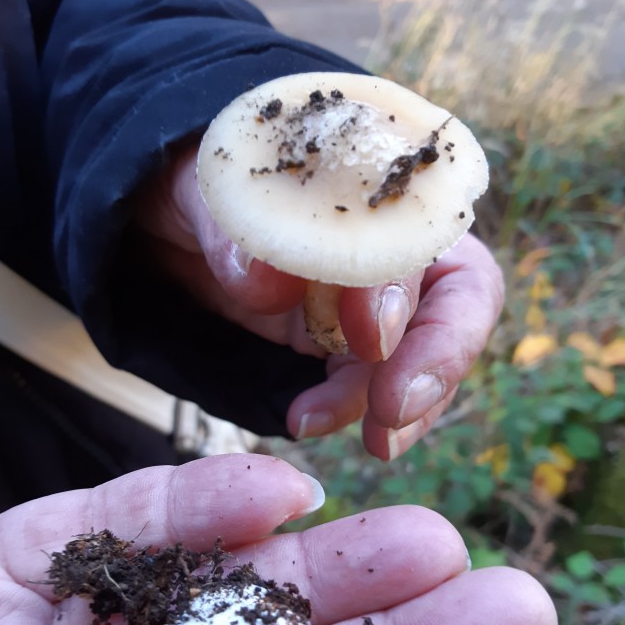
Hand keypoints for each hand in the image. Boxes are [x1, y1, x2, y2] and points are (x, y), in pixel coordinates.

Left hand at [136, 147, 504, 460]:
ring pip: (424, 353)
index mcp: (368, 184)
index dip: (407, 288)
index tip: (368, 336)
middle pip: (459, 298)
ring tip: (365, 440)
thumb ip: (231, 228)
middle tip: (396, 409)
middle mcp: (386, 243)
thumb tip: (267, 281)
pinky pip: (373, 384)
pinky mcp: (342, 344)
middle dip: (440, 357)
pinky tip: (308, 422)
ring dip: (401, 402)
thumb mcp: (196, 191)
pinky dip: (356, 411)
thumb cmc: (191, 186)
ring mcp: (368, 299)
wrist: (165, 225)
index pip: (421, 232)